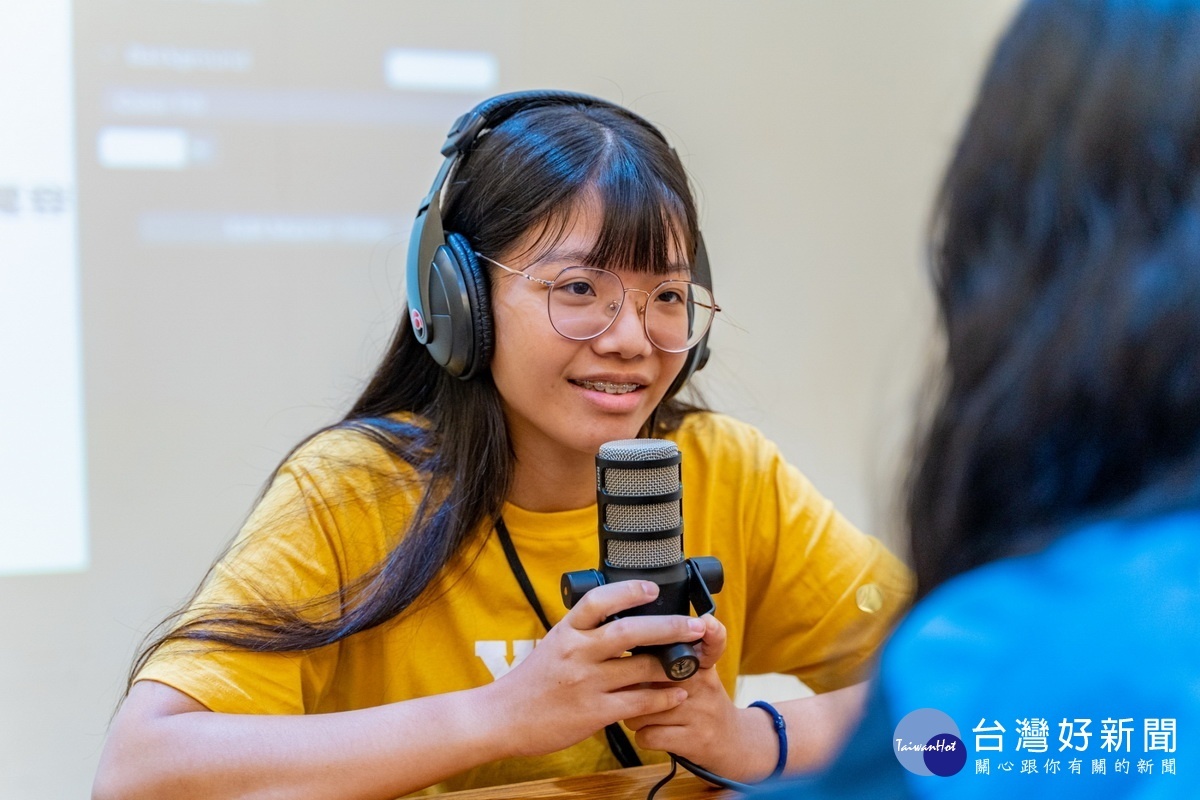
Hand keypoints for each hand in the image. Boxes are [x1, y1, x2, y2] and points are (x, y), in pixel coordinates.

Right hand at [483, 580, 705, 758]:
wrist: (503, 717)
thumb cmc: (531, 681)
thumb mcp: (554, 643)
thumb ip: (583, 630)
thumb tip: (617, 612)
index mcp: (566, 631)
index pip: (599, 601)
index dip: (628, 591)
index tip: (653, 588)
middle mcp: (577, 653)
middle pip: (629, 631)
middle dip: (669, 627)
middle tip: (695, 624)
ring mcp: (586, 683)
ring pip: (640, 668)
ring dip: (672, 664)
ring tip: (695, 660)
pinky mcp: (594, 713)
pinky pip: (637, 702)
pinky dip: (662, 698)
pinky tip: (677, 693)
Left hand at [624, 615, 778, 782]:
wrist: (731, 742)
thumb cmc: (701, 702)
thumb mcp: (698, 674)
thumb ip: (669, 659)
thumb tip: (626, 649)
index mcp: (703, 665)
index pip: (713, 643)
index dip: (711, 632)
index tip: (706, 622)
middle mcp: (704, 685)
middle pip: (651, 676)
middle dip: (632, 684)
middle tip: (635, 688)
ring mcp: (700, 713)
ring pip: (642, 709)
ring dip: (634, 714)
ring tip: (646, 713)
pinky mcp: (694, 740)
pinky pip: (646, 735)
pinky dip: (642, 736)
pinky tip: (653, 731)